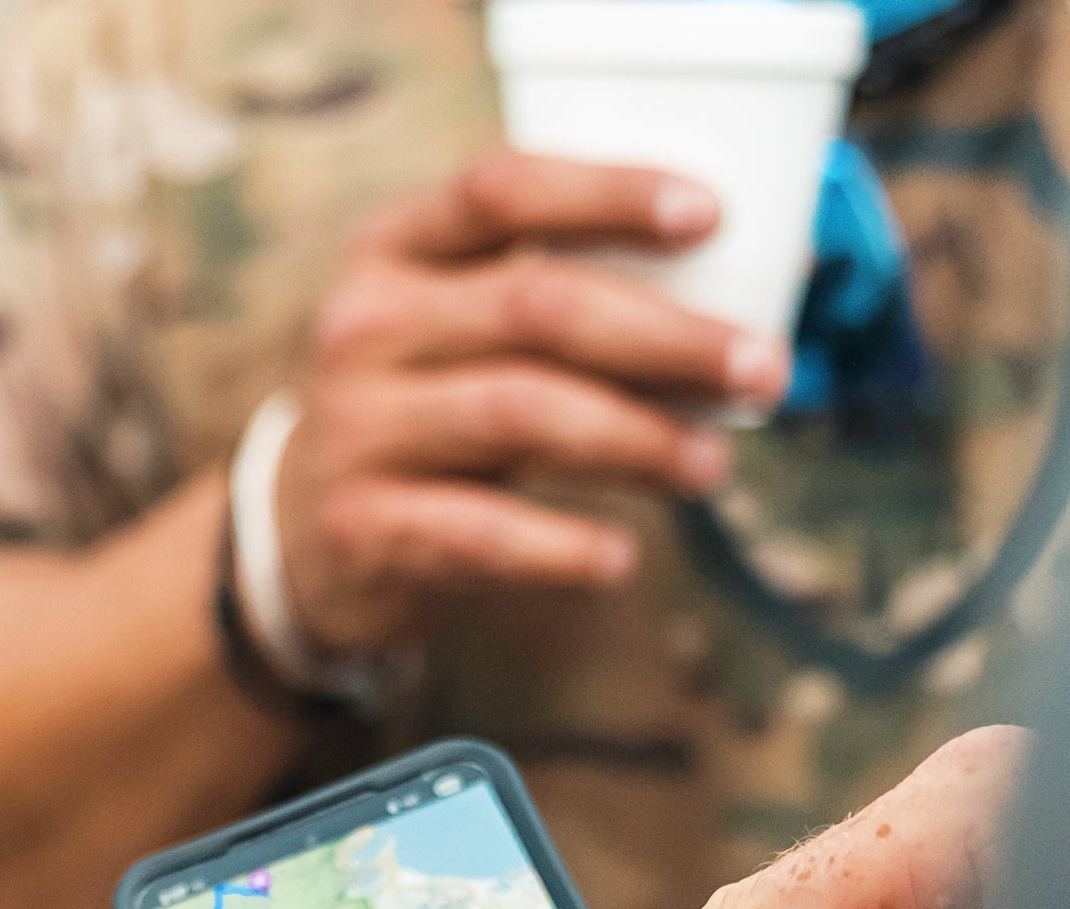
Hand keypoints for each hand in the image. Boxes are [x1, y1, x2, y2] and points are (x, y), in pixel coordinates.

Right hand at [278, 150, 792, 658]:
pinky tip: (621, 558)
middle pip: (537, 309)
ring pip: (521, 415)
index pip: (502, 189)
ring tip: (711, 467)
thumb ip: (551, 302)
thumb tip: (731, 312)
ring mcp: (356, 427)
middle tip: (762, 371)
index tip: (709, 214)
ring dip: (635, 440)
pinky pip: (480, 534)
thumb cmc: (428, 411)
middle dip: (668, 339)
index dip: (609, 194)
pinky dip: (562, 548)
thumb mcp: (456, 330)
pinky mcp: (363, 526)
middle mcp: (365, 326)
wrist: (307, 536)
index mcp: (395, 249)